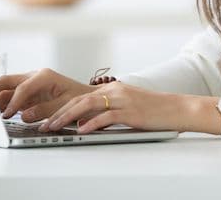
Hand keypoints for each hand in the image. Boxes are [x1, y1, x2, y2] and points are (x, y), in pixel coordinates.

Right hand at [0, 68, 92, 121]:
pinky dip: (1, 103)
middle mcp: (34, 77)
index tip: (6, 115)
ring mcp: (29, 85)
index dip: (12, 102)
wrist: (86, 98)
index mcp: (44, 76)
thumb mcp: (64, 104)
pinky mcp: (27, 94)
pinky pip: (10, 96)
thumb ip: (44, 110)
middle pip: (7, 81)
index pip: (22, 88)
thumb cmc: (79, 98)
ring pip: (5, 89)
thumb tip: (25, 115)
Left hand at [39, 81, 183, 133]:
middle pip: (79, 99)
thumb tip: (84, 123)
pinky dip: (91, 124)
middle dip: (58, 113)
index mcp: (113, 89)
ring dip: (67, 116)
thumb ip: (106, 113)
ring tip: (55, 126)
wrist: (177, 109)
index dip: (61, 108)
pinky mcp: (130, 111)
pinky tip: (81, 130)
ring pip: (87, 105)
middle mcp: (115, 91)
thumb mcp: (127, 108)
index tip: (48, 119)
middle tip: (44, 125)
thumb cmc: (153, 111)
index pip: (80, 97)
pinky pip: (106, 116)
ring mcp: (122, 100)